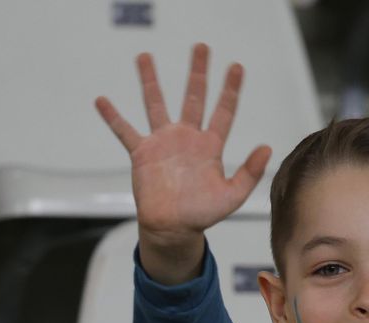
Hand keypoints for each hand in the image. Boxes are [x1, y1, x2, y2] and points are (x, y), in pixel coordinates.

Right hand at [95, 43, 271, 280]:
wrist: (172, 228)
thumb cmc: (202, 215)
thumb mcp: (232, 195)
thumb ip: (249, 172)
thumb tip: (266, 148)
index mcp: (209, 146)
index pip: (223, 111)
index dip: (230, 90)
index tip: (236, 67)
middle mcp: (187, 139)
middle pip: (193, 97)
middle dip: (197, 72)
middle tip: (201, 47)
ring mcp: (163, 143)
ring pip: (156, 104)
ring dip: (150, 81)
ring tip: (144, 57)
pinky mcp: (142, 154)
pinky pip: (125, 131)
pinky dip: (113, 117)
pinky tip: (102, 101)